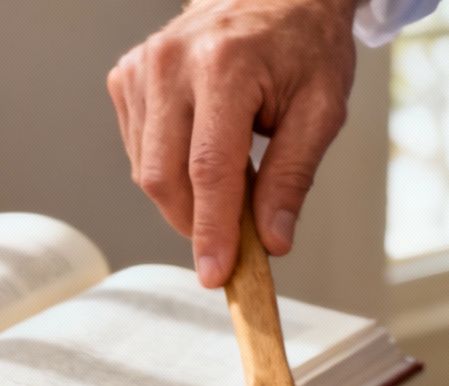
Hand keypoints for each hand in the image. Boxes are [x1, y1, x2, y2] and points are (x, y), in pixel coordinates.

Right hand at [108, 0, 357, 286]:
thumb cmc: (304, 47)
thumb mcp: (321, 110)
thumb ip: (292, 177)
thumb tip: (273, 242)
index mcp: (225, 67)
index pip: (208, 169)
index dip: (211, 231)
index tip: (216, 275)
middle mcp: (171, 63)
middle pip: (164, 177)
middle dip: (196, 222)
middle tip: (235, 234)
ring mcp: (142, 67)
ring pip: (147, 170)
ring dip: (185, 196)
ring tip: (231, 173)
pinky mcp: (127, 76)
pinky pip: (138, 150)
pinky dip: (168, 168)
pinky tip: (200, 148)